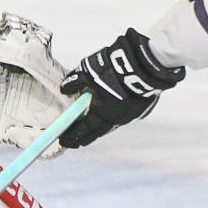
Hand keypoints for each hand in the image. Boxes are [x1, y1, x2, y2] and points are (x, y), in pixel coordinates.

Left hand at [59, 29, 184, 148]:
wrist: (144, 65)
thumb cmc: (113, 69)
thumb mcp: (89, 71)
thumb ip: (76, 81)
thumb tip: (64, 89)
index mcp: (101, 111)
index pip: (84, 129)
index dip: (73, 135)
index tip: (64, 141)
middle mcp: (115, 118)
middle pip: (97, 132)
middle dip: (85, 137)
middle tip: (77, 142)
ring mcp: (129, 114)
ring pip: (111, 125)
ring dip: (100, 128)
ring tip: (93, 129)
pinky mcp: (140, 108)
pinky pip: (123, 117)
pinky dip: (113, 118)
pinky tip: (112, 114)